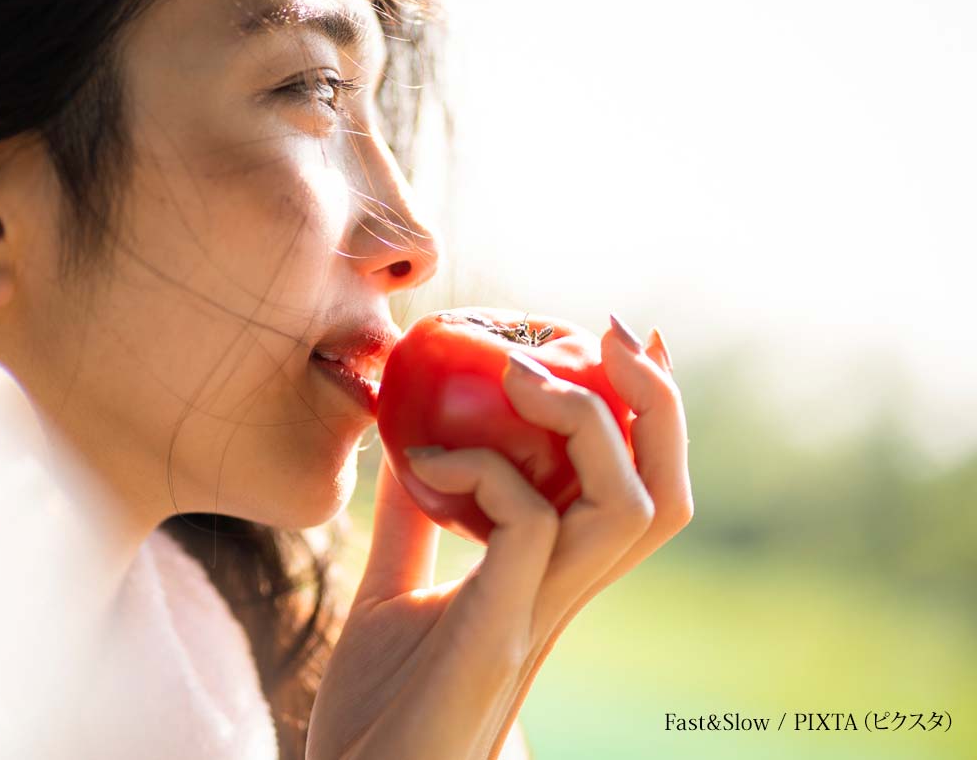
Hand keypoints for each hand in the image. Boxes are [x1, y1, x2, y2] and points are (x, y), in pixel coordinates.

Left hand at [306, 317, 691, 759]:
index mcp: (553, 584)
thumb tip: (408, 443)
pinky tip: (428, 457)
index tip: (619, 344)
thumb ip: (416, 524)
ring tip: (523, 367)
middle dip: (656, 401)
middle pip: (663, 493)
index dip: (647, 416)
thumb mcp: (392, 593)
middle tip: (615, 329)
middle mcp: (567, 596)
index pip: (634, 492)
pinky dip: (486, 464)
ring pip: (631, 505)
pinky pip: (529, 520)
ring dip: (589, 416)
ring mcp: (541, 614)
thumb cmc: (376, 709)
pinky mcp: (500, 629)